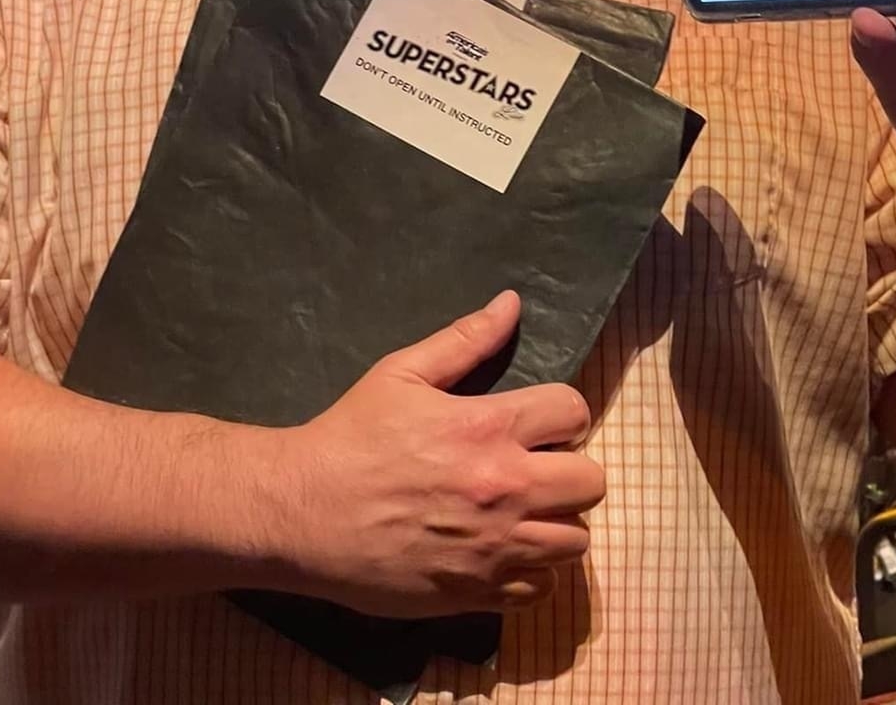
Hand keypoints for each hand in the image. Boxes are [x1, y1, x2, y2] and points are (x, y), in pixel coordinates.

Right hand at [280, 290, 603, 617]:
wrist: (304, 512)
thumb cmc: (353, 435)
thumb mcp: (402, 373)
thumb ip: (465, 338)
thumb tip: (512, 303)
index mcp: (489, 428)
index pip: (574, 412)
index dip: (563, 412)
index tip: (539, 421)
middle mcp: (505, 489)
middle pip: (591, 481)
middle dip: (572, 468)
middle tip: (539, 466)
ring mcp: (495, 547)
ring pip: (575, 541)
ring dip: (558, 521)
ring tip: (526, 510)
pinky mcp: (478, 592)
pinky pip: (541, 589)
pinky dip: (534, 571)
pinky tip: (506, 550)